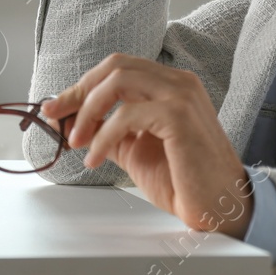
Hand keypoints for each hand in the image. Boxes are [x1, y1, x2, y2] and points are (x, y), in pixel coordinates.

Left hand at [40, 54, 255, 237]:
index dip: (83, 85)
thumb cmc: (183, 181)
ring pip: (118, 81)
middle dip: (78, 91)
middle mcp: (178, 82)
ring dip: (88, 111)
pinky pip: (126, 114)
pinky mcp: (180, 116)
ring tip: (77, 142)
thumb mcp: (135, 149)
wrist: (219, 207)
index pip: (118, 68)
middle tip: (56, 117)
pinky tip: (96, 158)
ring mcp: (181, 96)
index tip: (56, 107)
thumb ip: (107, 131)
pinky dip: (103, 136)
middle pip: (115, 66)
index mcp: (171, 85)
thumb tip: (69, 121)